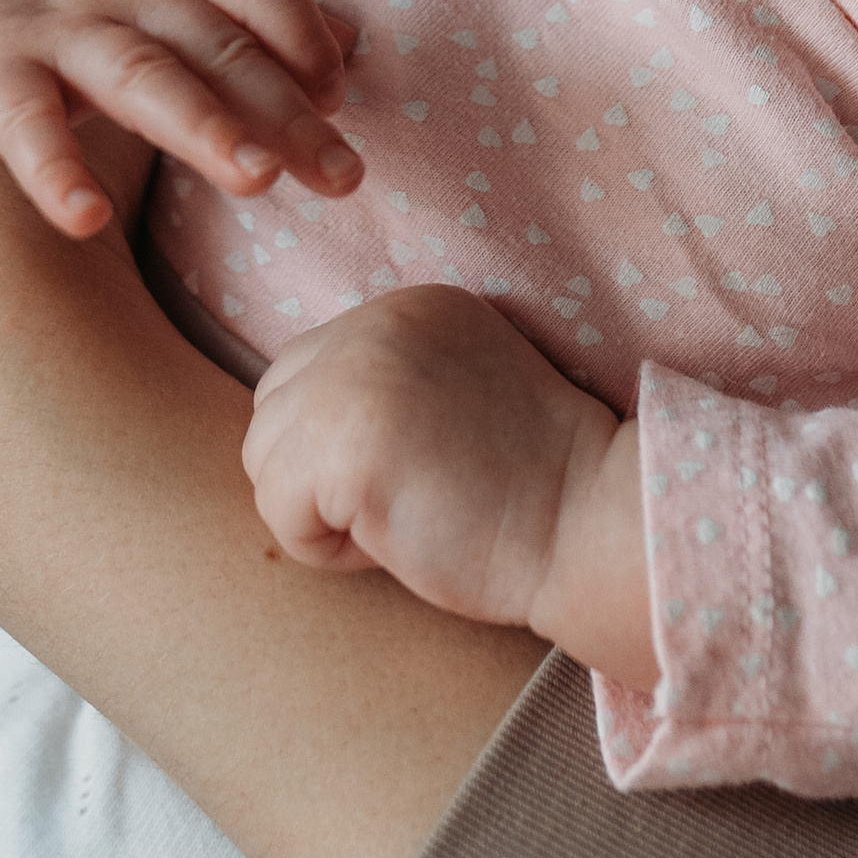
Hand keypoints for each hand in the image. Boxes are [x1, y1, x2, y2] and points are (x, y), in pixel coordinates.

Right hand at [0, 0, 361, 240]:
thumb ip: (250, 17)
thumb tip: (355, 48)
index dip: (302, 30)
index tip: (339, 94)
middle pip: (217, 46)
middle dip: (285, 110)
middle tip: (343, 175)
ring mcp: (57, 29)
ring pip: (140, 74)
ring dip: (202, 125)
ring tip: (258, 182)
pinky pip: (26, 122)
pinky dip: (55, 169)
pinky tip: (85, 220)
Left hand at [242, 289, 654, 688]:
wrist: (593, 524)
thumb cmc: (533, 491)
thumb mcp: (455, 397)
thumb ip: (389, 385)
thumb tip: (305, 430)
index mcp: (406, 308)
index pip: (308, 376)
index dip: (349, 448)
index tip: (428, 471)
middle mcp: (372, 322)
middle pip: (273, 412)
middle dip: (319, 476)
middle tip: (410, 502)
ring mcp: (355, 373)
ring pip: (265, 461)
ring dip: (321, 513)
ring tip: (405, 518)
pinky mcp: (345, 441)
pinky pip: (278, 512)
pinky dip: (325, 549)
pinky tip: (397, 540)